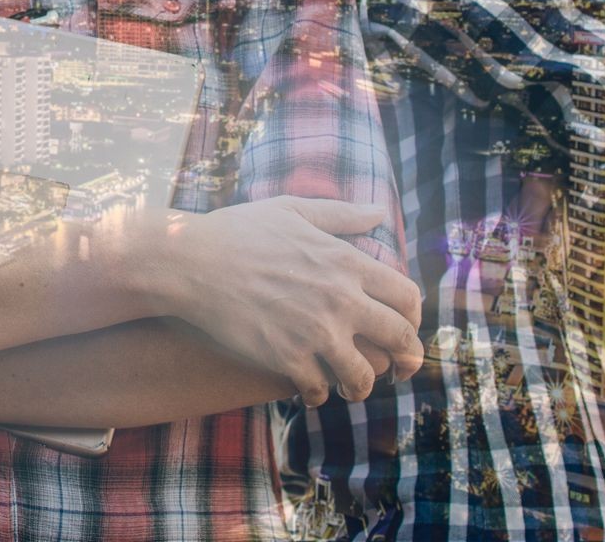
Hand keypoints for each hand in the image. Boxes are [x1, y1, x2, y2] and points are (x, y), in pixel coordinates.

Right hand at [151, 197, 422, 405]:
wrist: (190, 262)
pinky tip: (309, 389)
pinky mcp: (287, 358)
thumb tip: (378, 212)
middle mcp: (341, 298)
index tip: (405, 329)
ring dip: (361, 386)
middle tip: (400, 371)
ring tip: (349, 387)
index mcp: (346, 261)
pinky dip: (317, 394)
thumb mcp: (292, 211)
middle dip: (406, 361)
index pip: (407, 297)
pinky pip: (319, 389)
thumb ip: (340, 215)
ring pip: (363, 376)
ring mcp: (315, 332)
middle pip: (399, 339)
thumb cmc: (237, 231)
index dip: (414, 318)